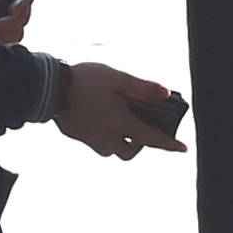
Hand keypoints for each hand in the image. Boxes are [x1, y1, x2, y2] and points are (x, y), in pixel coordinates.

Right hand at [55, 60, 184, 160]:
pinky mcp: (78, 136)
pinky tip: (101, 121)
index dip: (169, 144)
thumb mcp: (118, 79)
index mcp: (121, 124)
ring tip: (120, 124)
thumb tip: (166, 93)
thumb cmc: (86, 82)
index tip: (183, 148)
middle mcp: (107, 137)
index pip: (152, 139)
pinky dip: (104, 137)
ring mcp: (91, 139)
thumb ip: (143, 88)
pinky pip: (97, 143)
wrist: (50, 88)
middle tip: (141, 129)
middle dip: (139, 145)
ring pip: (112, 150)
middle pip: (129, 152)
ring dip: (121, 142)